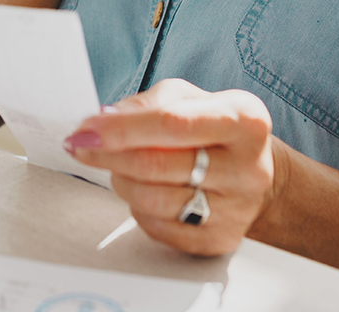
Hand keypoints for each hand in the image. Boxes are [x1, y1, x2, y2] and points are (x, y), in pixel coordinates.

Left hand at [63, 79, 277, 256]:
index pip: (171, 123)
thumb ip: (146, 104)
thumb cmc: (214, 130)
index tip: (86, 129)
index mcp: (243, 119)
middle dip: (108, 154)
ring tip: (122, 166)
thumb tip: (104, 121)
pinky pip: (157, 227)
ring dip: (122, 180)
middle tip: (82, 145)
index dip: (121, 128)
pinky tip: (146, 190)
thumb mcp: (189, 98)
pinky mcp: (220, 240)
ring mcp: (236, 209)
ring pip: (152, 200)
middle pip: (156, 165)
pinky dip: (139, 207)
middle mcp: (247, 167)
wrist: (255, 173)